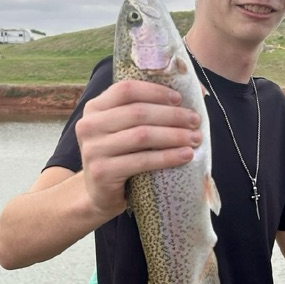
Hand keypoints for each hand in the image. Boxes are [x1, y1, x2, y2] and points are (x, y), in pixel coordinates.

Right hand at [75, 79, 202, 215]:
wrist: (99, 193)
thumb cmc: (121, 156)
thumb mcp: (124, 129)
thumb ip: (145, 109)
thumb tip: (196, 92)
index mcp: (95, 107)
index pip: (126, 89)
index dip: (155, 92)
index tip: (180, 99)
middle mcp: (89, 125)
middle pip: (137, 112)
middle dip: (171, 115)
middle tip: (195, 121)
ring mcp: (93, 149)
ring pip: (142, 135)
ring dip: (174, 136)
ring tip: (195, 139)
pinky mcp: (102, 172)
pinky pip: (141, 161)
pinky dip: (167, 157)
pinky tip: (185, 156)